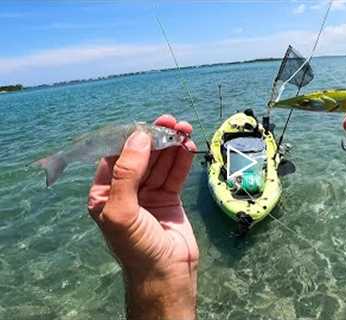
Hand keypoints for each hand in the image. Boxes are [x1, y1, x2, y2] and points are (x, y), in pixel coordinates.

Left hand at [88, 115, 197, 319]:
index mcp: (104, 193)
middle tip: (171, 122)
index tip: (148, 124)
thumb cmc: (137, 248)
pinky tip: (189, 146)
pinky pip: (175, 173)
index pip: (115, 157)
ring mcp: (149, 194)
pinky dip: (182, 159)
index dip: (131, 138)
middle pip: (141, 155)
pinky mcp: (169, 198)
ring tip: (184, 128)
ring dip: (172, 145)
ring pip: (160, 162)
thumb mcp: (121, 212)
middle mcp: (126, 190)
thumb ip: (126, 174)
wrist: (166, 275)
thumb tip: (139, 138)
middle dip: (156, 138)